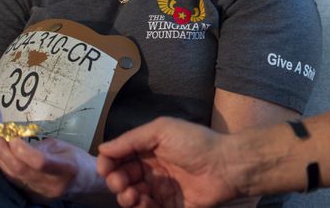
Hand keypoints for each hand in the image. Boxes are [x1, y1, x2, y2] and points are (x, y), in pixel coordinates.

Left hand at [0, 134, 107, 201]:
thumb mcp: (63, 147)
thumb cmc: (76, 160)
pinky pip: (13, 181)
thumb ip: (41, 147)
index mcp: (65, 169)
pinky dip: (3, 168)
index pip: (40, 162)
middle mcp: (51, 184)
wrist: (84, 183)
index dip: (23, 150)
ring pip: (13, 177)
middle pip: (21, 170)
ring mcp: (40, 193)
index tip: (10, 136)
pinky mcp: (31, 197)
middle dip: (3, 152)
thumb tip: (17, 142)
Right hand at [97, 117, 242, 207]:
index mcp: (150, 148)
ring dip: (126, 197)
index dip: (109, 163)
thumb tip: (103, 148)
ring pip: (131, 197)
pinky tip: (145, 203)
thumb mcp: (162, 130)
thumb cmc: (196, 143)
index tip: (105, 168)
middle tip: (120, 184)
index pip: (120, 157)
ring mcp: (161, 189)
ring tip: (132, 195)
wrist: (226, 166)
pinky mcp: (170, 207)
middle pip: (122, 179)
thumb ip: (131, 139)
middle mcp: (153, 169)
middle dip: (115, 182)